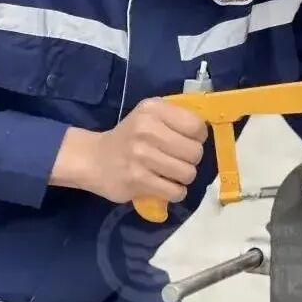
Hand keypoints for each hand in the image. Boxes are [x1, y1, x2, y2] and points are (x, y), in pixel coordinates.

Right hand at [51, 98, 207, 203]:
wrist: (93, 159)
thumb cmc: (129, 136)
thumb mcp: (149, 115)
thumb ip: (176, 117)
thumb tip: (208, 130)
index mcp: (153, 109)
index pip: (197, 126)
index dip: (198, 137)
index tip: (188, 141)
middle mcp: (146, 129)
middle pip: (195, 152)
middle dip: (191, 159)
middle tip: (178, 159)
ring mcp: (141, 156)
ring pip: (188, 173)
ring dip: (183, 177)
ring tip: (171, 173)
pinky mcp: (137, 180)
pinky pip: (175, 191)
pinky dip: (175, 192)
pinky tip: (165, 186)